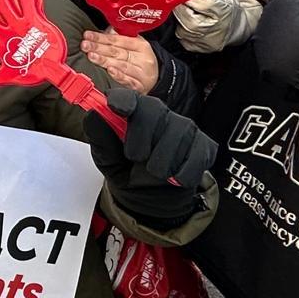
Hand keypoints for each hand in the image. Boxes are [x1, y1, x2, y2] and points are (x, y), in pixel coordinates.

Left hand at [81, 31, 160, 93]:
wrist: (157, 79)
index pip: (118, 40)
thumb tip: (104, 31)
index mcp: (140, 45)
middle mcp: (142, 59)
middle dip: (99, 48)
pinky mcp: (139, 86)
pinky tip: (109, 71)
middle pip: (117, 52)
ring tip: (92, 56)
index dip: (101, 37)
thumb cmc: (141, 60)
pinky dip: (118, 75)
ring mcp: (141, 73)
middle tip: (85, 45)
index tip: (87, 35)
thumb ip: (120, 38)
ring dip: (104, 60)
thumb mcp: (135, 45)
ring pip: (121, 65)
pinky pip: (128, 80)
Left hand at [88, 86, 216, 191]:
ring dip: (160, 165)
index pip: (128, 98)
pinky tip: (174, 176)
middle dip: (140, 142)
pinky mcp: (204, 146)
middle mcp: (161, 114)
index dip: (123, 100)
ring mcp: (185, 128)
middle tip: (136, 158)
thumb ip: (100, 137)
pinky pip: (193, 158)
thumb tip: (94, 114)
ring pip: (174, 138)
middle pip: (153, 112)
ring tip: (154, 171)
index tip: (115, 106)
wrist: (151, 200)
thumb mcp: (107, 159)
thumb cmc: (128, 171)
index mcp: (133, 112)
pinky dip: (180, 175)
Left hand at [172, 0, 262, 52]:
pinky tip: (189, 23)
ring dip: (179, 15)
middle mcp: (209, 27)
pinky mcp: (192, 47)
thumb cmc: (230, 10)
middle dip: (179, 3)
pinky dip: (180, 27)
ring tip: (189, 11)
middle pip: (182, 12)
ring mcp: (200, 40)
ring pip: (177, 23)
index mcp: (219, 10)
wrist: (237, 31)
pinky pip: (178, 33)